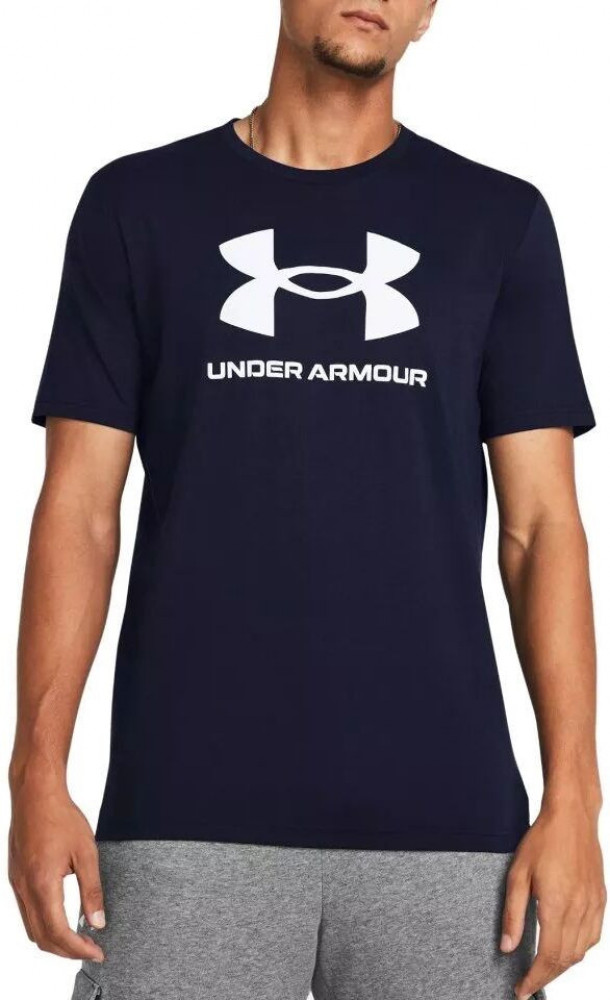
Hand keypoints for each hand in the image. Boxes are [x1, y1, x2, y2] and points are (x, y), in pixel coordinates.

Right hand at [8, 778, 104, 960]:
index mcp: (42, 884)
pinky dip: (44, 923)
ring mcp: (17, 884)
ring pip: (31, 928)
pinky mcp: (16, 877)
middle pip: (42, 937)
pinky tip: (62, 916)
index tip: (97, 952)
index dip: (78, 949)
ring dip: (54, 939)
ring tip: (79, 937)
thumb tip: (98, 922)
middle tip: (91, 948)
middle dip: (66, 950)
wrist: (36, 794)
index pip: (58, 932)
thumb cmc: (61, 817)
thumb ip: (92, 890)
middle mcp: (24, 889)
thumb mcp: (86, 853)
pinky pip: (26, 912)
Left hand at [501, 803, 605, 997]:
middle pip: (566, 960)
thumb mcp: (517, 874)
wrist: (571, 817)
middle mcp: (579, 909)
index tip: (521, 990)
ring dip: (563, 966)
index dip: (534, 979)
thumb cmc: (543, 840)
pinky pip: (593, 936)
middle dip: (546, 977)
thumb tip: (507, 947)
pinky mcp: (600, 899)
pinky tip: (566, 947)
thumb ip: (513, 914)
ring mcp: (594, 905)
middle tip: (528, 984)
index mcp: (557, 905)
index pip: (548, 957)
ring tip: (543, 969)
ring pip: (581, 951)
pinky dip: (579, 949)